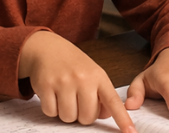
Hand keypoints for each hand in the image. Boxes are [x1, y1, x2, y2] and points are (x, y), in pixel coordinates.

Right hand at [18, 31, 136, 132]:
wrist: (47, 48)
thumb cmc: (72, 64)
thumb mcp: (92, 74)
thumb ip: (101, 95)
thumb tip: (105, 115)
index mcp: (98, 77)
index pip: (113, 102)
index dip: (122, 119)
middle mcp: (83, 79)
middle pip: (87, 117)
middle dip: (81, 115)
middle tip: (76, 101)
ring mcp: (63, 82)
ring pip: (68, 117)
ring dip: (65, 112)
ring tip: (63, 97)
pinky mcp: (46, 86)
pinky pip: (51, 112)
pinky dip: (51, 108)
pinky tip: (52, 94)